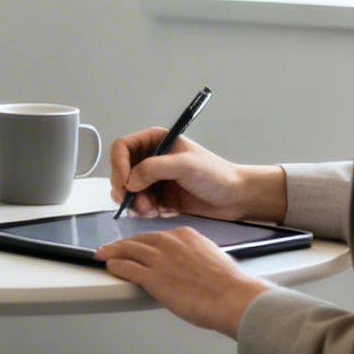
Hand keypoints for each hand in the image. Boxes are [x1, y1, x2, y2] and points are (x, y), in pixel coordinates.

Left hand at [94, 226, 270, 336]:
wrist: (231, 297)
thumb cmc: (228, 284)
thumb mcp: (212, 257)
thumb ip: (196, 256)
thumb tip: (190, 265)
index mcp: (185, 235)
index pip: (156, 235)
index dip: (142, 242)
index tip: (137, 246)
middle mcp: (169, 242)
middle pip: (138, 240)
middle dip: (122, 245)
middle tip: (111, 248)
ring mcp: (159, 259)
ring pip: (127, 250)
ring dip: (112, 253)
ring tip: (103, 255)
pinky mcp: (152, 277)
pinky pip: (126, 268)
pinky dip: (115, 266)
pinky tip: (110, 268)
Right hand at [110, 128, 284, 222]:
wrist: (235, 198)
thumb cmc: (217, 175)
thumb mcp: (185, 165)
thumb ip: (155, 168)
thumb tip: (131, 181)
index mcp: (156, 141)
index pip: (122, 147)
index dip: (119, 165)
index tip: (126, 183)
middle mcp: (151, 158)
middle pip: (120, 170)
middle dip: (124, 188)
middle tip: (133, 201)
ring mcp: (154, 178)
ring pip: (127, 190)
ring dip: (133, 201)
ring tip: (149, 209)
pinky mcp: (158, 197)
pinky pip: (137, 203)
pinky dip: (141, 210)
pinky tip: (156, 212)